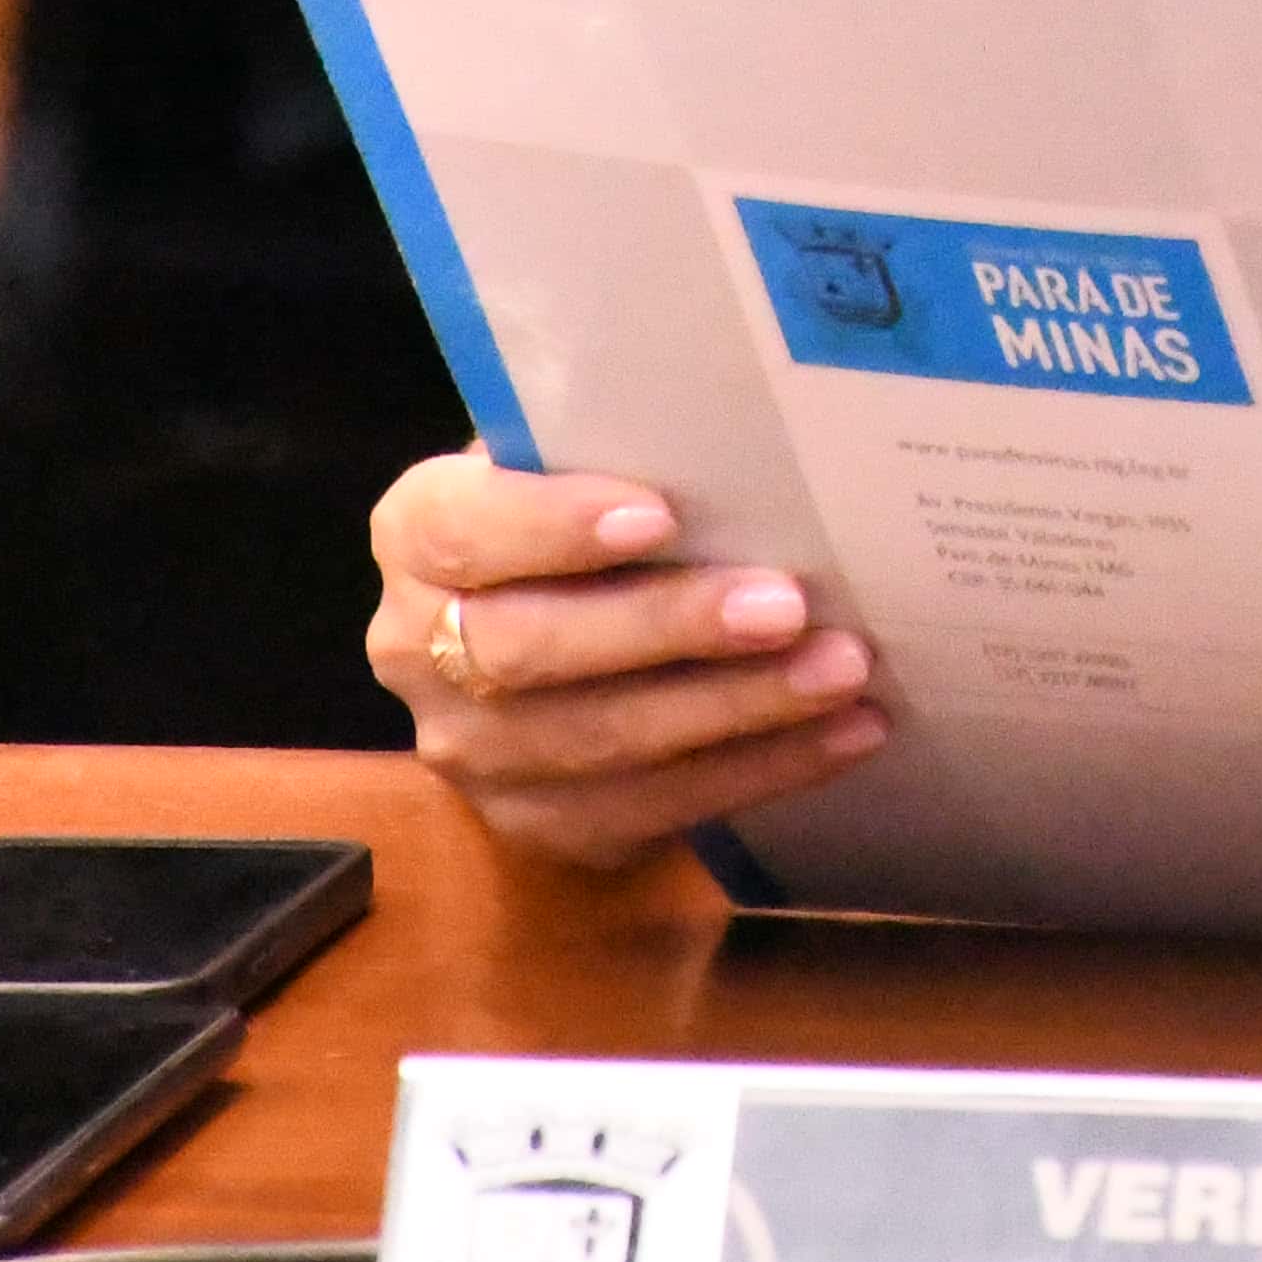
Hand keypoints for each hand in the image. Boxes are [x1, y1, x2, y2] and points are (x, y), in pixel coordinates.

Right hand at [367, 452, 887, 870]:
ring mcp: (473, 753)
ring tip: (838, 670)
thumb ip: (614, 450)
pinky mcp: (540, 823)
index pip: (463, 530)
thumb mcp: (573, 461)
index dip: (552, 527)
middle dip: (668, 628)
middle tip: (785, 605)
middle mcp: (417, 651)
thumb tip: (734, 438)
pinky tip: (844, 734)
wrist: (558, 623)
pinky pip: (653, 809)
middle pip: (531, 651)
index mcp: (418, 535)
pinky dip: (760, 770)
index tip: (659, 515)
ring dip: (735, 709)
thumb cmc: (585, 511)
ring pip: (600, 742)